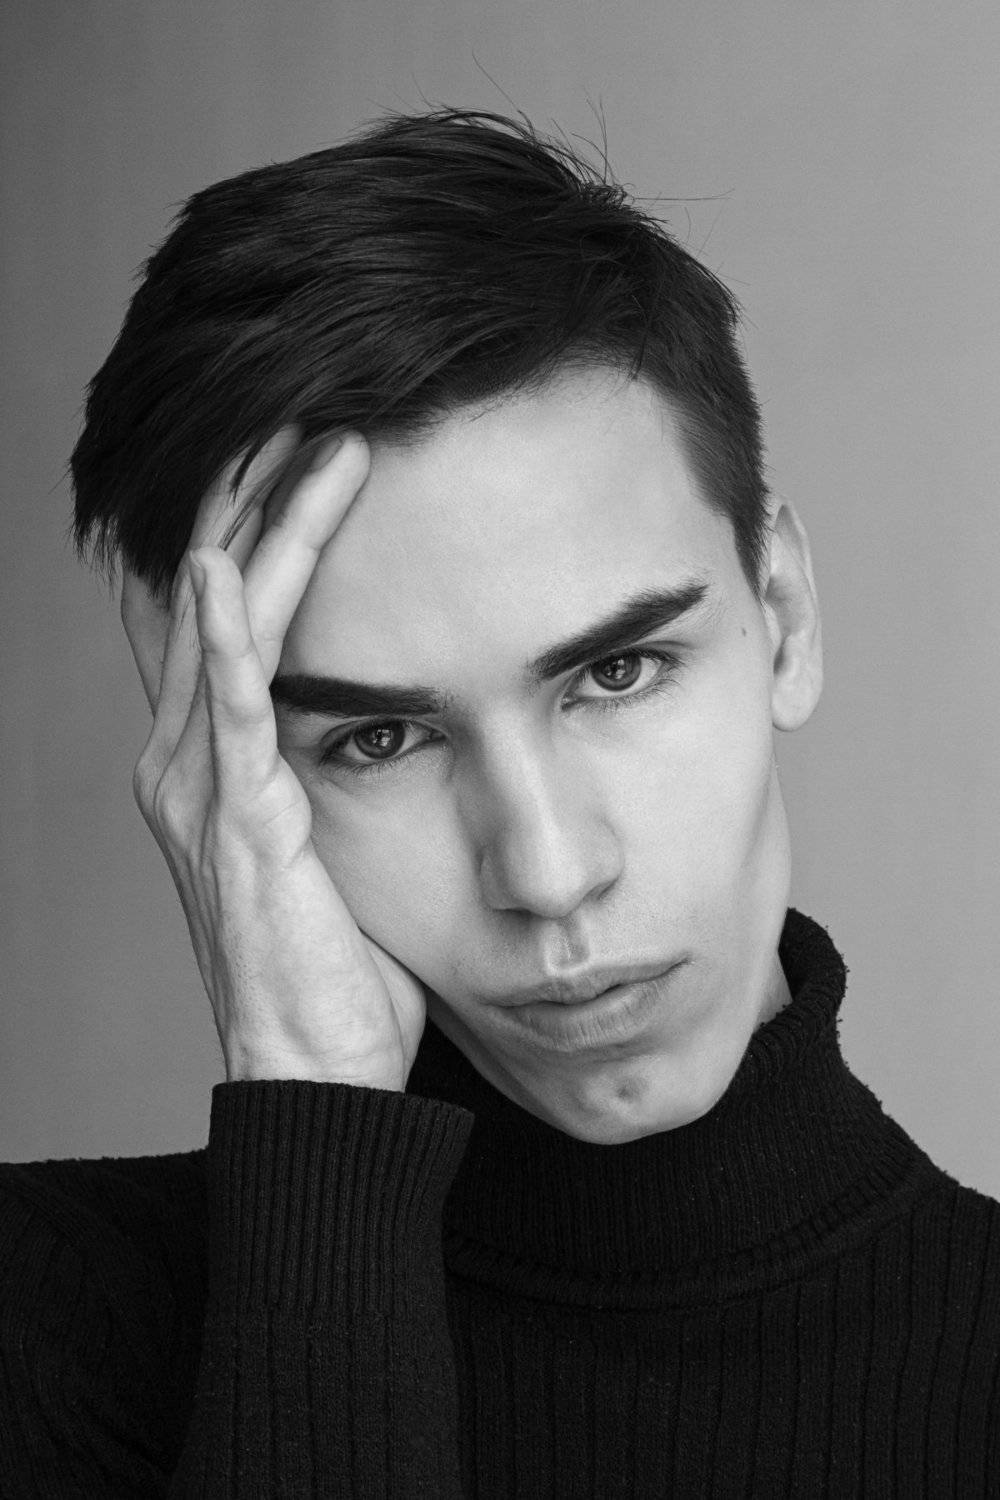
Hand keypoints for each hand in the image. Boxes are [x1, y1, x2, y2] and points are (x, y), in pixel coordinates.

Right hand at [121, 430, 426, 1090]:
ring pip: (226, 624)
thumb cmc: (340, 965)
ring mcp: (202, 787)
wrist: (316, 1073)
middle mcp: (188, 760)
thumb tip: (404, 712)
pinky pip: (228, 705)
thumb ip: (347, 768)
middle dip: (262, 497)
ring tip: (319, 445)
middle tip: (318, 411)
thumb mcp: (341, 844)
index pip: (229, 611)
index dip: (260, 524)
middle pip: (216, 592)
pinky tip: (223, 559)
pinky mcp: (237, 820)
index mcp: (215, 761)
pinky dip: (224, 629)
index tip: (313, 450)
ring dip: (266, 530)